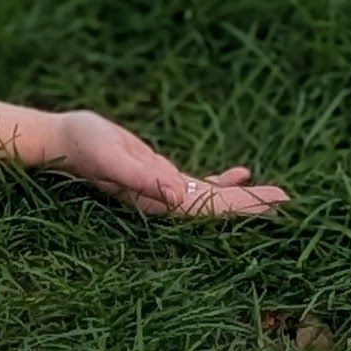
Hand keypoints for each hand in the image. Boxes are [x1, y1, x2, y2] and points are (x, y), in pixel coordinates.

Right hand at [51, 110, 286, 220]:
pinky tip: (242, 174)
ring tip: (276, 195)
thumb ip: (142, 178)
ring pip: (211, 197)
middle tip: (289, 200)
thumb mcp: (111, 158)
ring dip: (242, 196)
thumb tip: (177, 194)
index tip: (272, 204)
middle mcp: (165, 202)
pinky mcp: (158, 176)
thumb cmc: (83, 147)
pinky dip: (220, 180)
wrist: (62, 141)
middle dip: (251, 204)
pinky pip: (197, 184)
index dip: (241, 208)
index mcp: (158, 202)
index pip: (209, 210)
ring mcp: (163, 191)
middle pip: (217, 207)